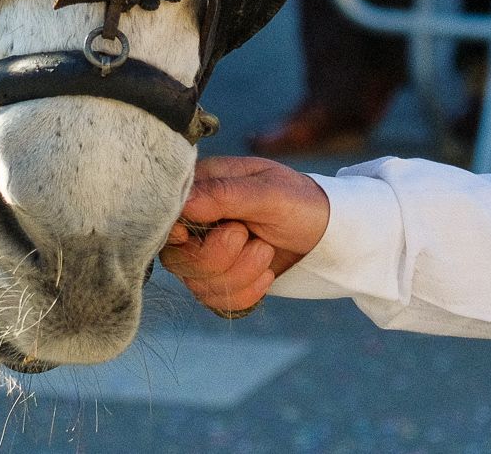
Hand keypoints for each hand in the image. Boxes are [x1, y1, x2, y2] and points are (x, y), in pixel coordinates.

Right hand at [161, 157, 329, 314]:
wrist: (325, 232)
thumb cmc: (298, 201)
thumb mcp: (268, 192)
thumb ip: (224, 195)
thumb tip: (183, 201)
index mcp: (200, 188)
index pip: (165, 217)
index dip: (178, 234)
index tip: (202, 234)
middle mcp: (194, 223)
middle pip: (178, 259)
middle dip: (221, 257)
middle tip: (250, 237)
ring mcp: (202, 254)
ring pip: (199, 285)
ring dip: (242, 274)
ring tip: (266, 250)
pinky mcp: (217, 280)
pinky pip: (217, 302)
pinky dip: (247, 292)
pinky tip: (265, 273)